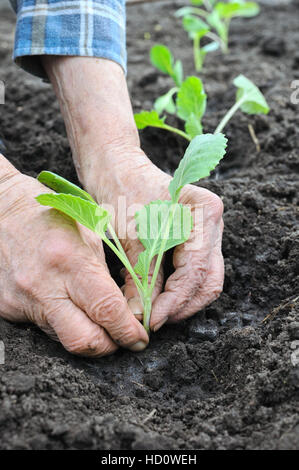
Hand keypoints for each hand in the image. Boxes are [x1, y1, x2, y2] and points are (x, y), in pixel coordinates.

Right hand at [0, 159, 147, 355]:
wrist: (1, 211)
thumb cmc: (50, 217)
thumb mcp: (88, 235)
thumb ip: (105, 275)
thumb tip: (125, 311)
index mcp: (70, 260)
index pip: (107, 311)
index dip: (129, 332)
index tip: (139, 338)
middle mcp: (43, 285)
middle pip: (83, 341)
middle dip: (109, 347)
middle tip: (121, 340)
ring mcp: (21, 299)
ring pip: (63, 339)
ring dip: (86, 335)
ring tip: (95, 319)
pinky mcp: (7, 308)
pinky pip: (43, 328)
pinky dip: (62, 322)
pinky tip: (65, 304)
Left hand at [40, 55, 223, 330]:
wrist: (115, 166)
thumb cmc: (121, 191)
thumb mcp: (131, 236)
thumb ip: (141, 277)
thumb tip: (141, 318)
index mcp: (203, 212)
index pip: (195, 270)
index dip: (174, 301)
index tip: (152, 321)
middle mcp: (212, 222)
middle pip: (208, 279)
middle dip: (182, 305)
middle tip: (155, 322)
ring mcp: (206, 230)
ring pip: (205, 279)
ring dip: (182, 301)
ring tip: (156, 314)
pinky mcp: (195, 238)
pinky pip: (194, 272)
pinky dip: (178, 289)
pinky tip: (158, 299)